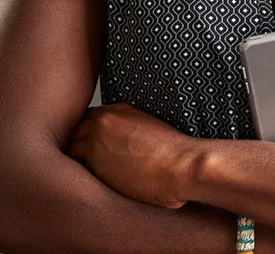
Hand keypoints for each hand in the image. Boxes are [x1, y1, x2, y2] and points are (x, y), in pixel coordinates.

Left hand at [67, 103, 197, 208]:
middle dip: (79, 145)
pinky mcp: (93, 163)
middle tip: (88, 163)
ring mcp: (96, 141)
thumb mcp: (152, 128)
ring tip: (88, 176)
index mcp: (121, 110)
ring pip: (71, 149)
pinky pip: (74, 168)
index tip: (96, 146)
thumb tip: (122, 146)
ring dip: (77, 161)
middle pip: (76, 131)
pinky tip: (92, 184)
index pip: (90, 118)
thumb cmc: (176, 153)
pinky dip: (79, 176)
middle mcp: (105, 121)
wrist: (182, 164)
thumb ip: (130, 129)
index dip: (91, 133)